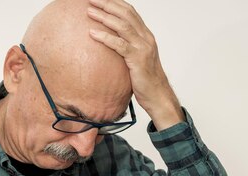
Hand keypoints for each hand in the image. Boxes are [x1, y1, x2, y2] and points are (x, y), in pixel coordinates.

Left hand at [87, 0, 184, 129]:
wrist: (158, 95)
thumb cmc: (145, 80)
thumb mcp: (137, 59)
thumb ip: (127, 48)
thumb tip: (111, 43)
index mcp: (146, 36)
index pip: (131, 12)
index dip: (116, 3)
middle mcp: (146, 38)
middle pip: (126, 14)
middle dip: (108, 4)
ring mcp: (143, 47)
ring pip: (122, 26)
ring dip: (104, 17)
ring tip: (89, 12)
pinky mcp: (137, 59)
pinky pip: (119, 45)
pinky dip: (105, 37)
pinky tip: (92, 33)